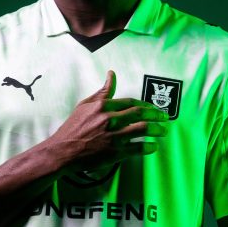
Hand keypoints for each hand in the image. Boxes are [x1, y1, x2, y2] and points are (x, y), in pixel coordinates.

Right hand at [48, 70, 168, 171]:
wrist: (62, 151)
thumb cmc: (73, 127)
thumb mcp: (85, 105)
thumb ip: (102, 91)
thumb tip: (112, 74)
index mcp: (103, 106)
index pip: (131, 102)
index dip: (145, 104)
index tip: (153, 108)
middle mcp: (110, 120)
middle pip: (141, 114)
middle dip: (156, 115)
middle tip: (165, 117)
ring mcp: (114, 136)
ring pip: (143, 130)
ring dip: (157, 130)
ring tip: (163, 131)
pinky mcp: (115, 152)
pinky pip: (137, 148)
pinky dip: (148, 147)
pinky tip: (153, 147)